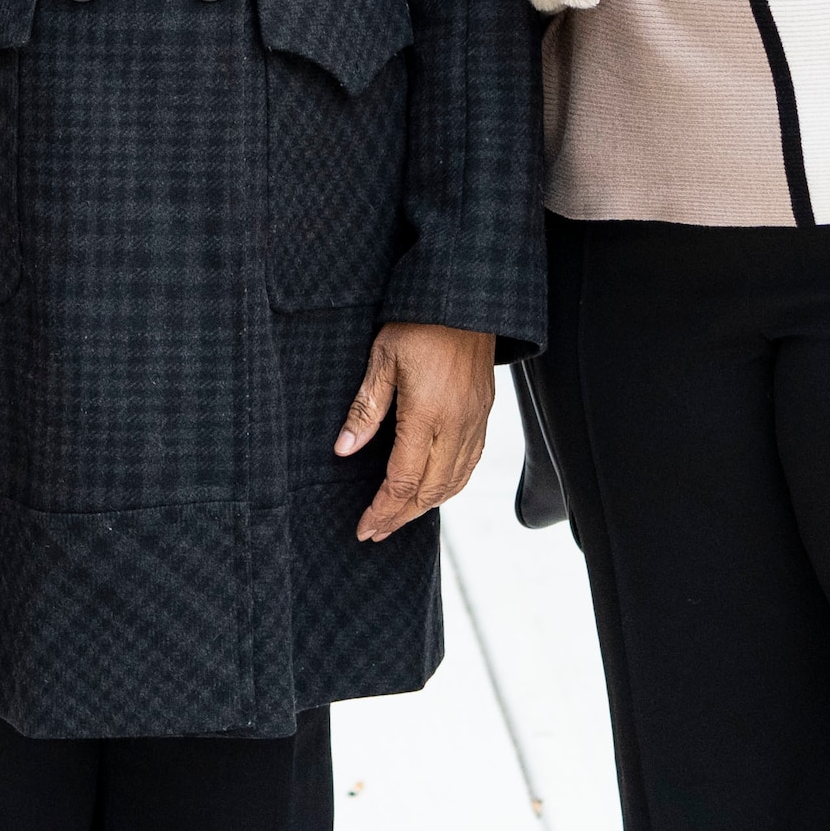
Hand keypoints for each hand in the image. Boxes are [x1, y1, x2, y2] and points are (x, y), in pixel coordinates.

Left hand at [337, 322, 495, 543]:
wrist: (466, 298)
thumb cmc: (419, 322)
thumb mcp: (382, 359)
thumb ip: (366, 408)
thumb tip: (344, 449)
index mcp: (428, 415)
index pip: (402, 480)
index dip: (382, 509)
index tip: (364, 527)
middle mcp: (457, 426)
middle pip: (430, 491)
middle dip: (401, 517)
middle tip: (376, 532)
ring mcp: (475, 422)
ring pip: (454, 483)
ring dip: (426, 507)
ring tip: (399, 519)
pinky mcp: (484, 415)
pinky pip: (470, 464)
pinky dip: (450, 486)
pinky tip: (433, 491)